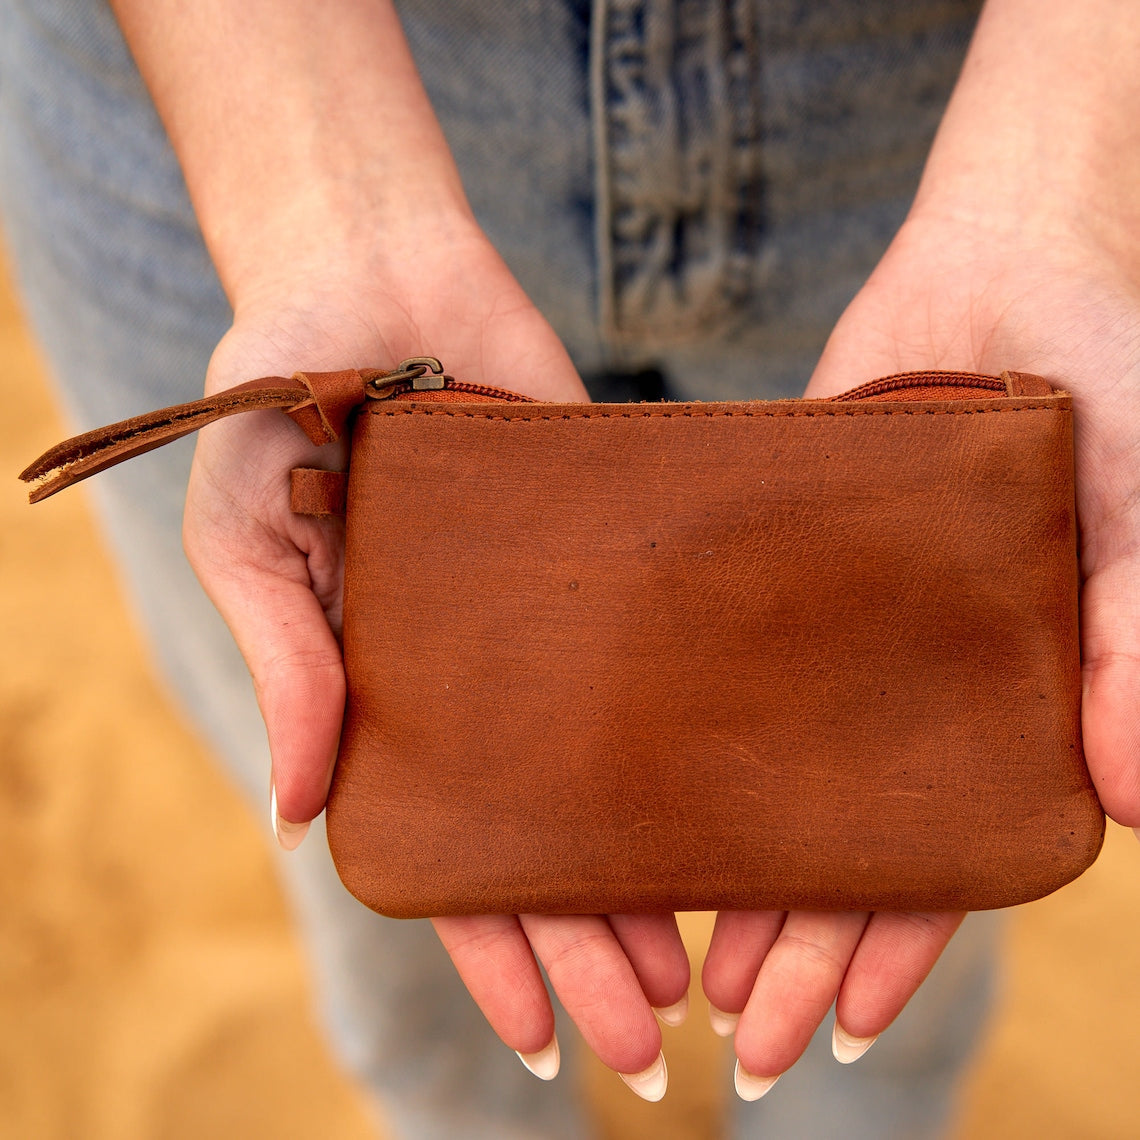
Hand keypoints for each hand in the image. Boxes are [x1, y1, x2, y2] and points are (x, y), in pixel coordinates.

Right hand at [181, 229, 690, 1092]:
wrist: (375, 266)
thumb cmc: (280, 396)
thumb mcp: (250, 534)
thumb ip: (289, 664)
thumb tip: (302, 816)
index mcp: (384, 691)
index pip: (442, 852)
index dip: (488, 947)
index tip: (542, 1038)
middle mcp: (475, 677)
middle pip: (541, 838)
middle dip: (588, 945)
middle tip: (654, 1044)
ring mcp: (547, 622)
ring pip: (611, 771)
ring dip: (652, 869)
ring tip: (710, 970)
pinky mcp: (609, 554)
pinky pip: (658, 660)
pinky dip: (692, 736)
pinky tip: (747, 808)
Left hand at [703, 193, 1139, 1094]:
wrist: (1002, 268)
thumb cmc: (1108, 384)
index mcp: (1018, 703)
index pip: (955, 857)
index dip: (902, 945)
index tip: (841, 1025)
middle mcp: (924, 689)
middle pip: (854, 841)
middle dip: (800, 940)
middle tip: (735, 1031)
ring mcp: (847, 640)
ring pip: (785, 778)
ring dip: (739, 868)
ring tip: (679, 958)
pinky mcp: (783, 576)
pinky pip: (734, 675)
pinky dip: (700, 742)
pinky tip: (644, 801)